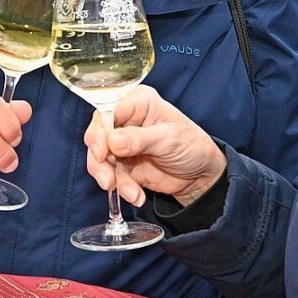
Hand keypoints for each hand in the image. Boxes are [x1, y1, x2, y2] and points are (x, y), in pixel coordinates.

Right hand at [84, 86, 226, 207]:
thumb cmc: (191, 145)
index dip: (101, 130)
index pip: (108, 110)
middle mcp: (126, 119)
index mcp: (138, 102)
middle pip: (97, 133)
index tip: (103, 151)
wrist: (200, 174)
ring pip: (98, 158)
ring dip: (110, 177)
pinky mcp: (122, 164)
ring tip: (131, 192)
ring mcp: (121, 143)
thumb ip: (140, 139)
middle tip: (108, 178)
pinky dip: (121, 188)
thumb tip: (112, 140)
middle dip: (99, 158)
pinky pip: (111, 175)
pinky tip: (136, 195)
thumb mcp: (170, 139)